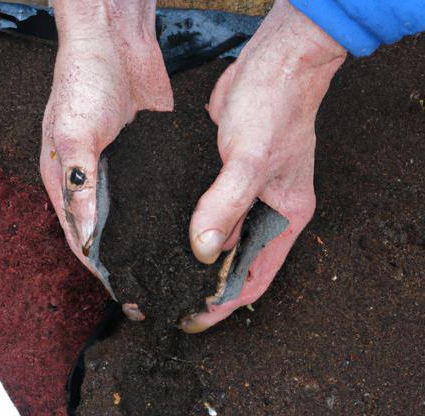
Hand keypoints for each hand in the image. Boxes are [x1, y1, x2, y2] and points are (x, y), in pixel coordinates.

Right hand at [41, 0, 171, 287]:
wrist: (116, 43)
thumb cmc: (84, 82)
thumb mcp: (74, 133)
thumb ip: (78, 186)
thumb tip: (86, 237)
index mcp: (68, 184)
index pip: (82, 238)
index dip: (100, 267)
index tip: (123, 293)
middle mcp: (96, 185)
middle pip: (111, 234)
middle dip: (129, 261)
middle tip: (154, 288)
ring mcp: (125, 175)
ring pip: (137, 219)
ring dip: (150, 242)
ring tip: (174, 268)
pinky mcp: (150, 162)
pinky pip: (158, 195)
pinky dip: (168, 214)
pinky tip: (187, 229)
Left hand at [181, 0, 345, 332]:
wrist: (272, 65)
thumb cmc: (275, 109)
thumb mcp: (251, 160)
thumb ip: (226, 206)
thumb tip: (202, 248)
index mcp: (285, 220)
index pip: (255, 277)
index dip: (226, 302)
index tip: (195, 317)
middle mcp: (266, 214)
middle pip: (235, 264)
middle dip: (206, 285)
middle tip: (171, 300)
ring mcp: (246, 197)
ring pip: (219, 240)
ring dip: (196, 258)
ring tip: (163, 275)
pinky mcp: (224, 180)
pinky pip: (206, 213)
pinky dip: (190, 227)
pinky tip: (164, 235)